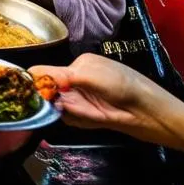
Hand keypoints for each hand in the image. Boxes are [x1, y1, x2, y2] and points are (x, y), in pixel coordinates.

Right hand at [28, 53, 178, 146]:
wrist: (153, 113)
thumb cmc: (125, 86)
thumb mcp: (91, 75)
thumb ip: (60, 76)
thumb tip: (31, 72)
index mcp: (79, 65)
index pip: (47, 71)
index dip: (38, 82)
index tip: (33, 94)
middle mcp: (78, 81)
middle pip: (51, 92)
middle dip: (54, 101)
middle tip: (65, 105)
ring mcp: (83, 100)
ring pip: (59, 107)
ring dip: (69, 112)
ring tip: (89, 112)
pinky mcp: (89, 116)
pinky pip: (71, 118)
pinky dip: (78, 120)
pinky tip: (95, 118)